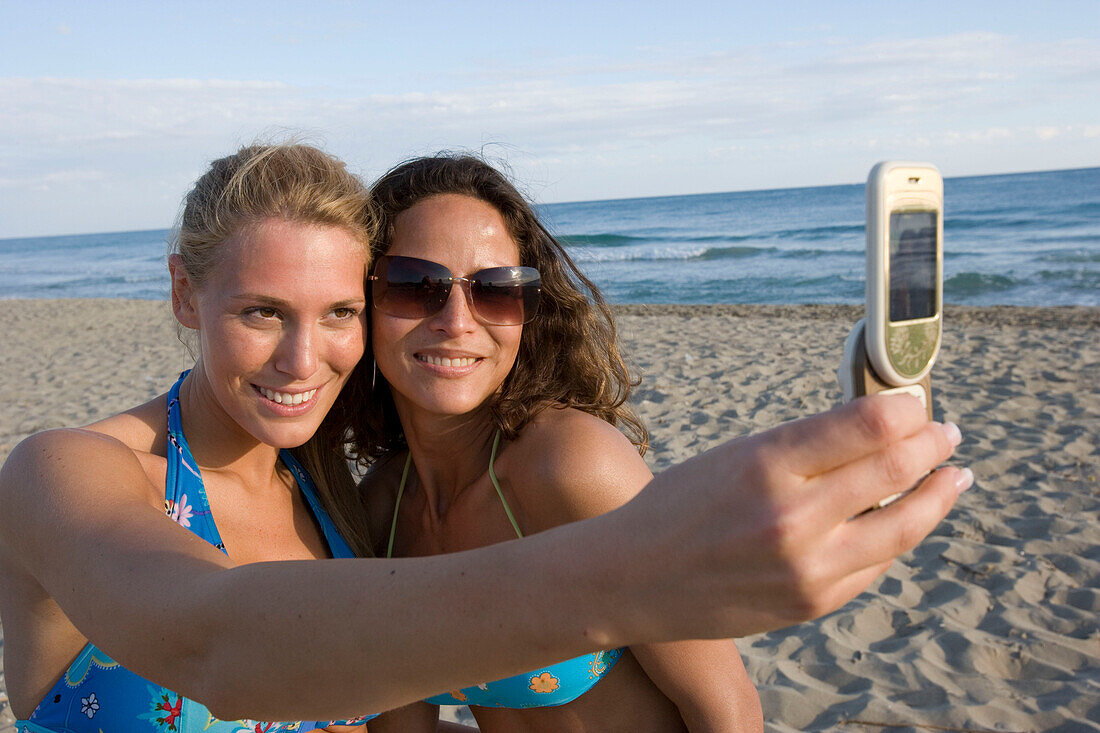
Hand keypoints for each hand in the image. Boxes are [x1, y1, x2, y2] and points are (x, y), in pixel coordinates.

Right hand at [620, 393, 968, 640]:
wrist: (633, 578)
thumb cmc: (681, 504)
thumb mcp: (737, 456)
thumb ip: (807, 447)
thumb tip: (882, 429)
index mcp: (767, 463)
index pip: (869, 423)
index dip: (908, 408)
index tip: (918, 403)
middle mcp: (792, 516)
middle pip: (897, 468)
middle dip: (934, 444)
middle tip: (947, 434)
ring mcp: (806, 567)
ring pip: (904, 526)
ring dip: (939, 496)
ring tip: (955, 478)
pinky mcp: (812, 604)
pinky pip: (875, 565)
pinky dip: (896, 537)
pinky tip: (903, 522)